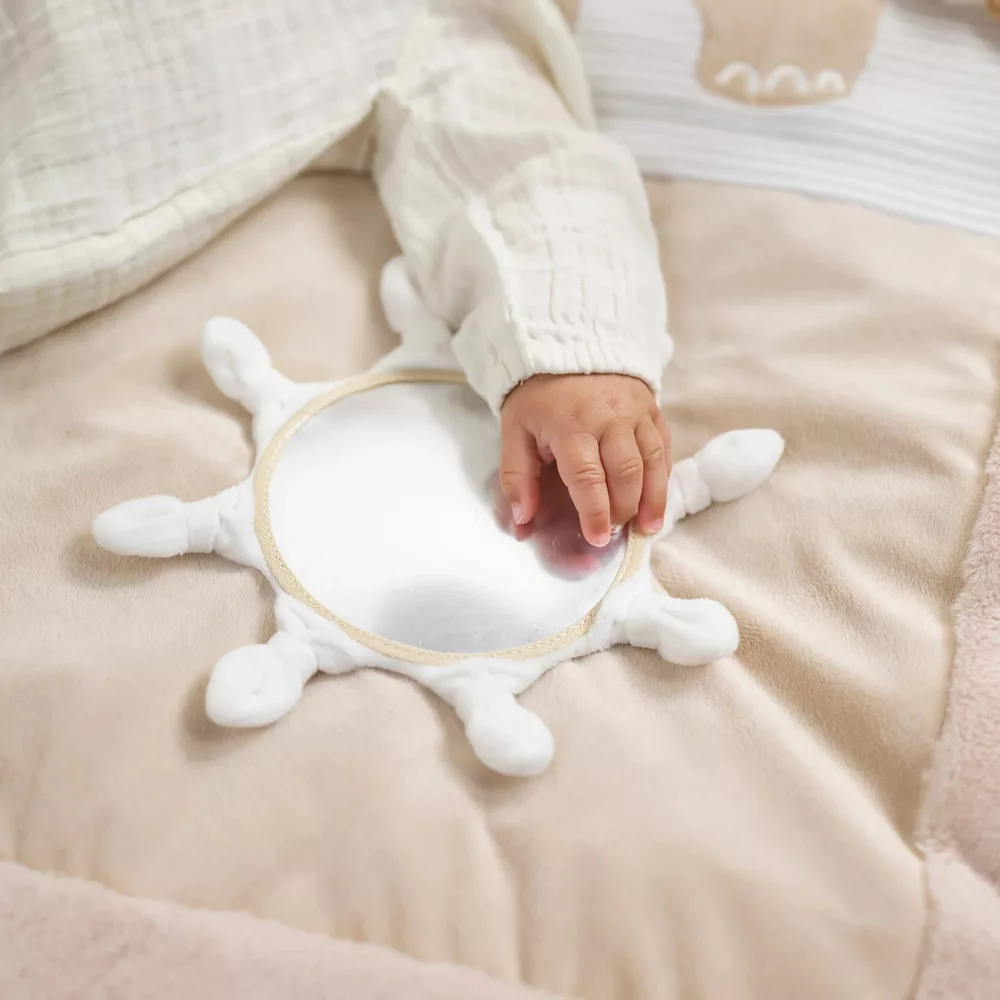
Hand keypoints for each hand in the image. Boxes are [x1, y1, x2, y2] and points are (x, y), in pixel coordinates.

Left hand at [500, 374, 670, 546]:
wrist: (568, 343)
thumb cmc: (538, 396)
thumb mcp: (515, 431)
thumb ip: (517, 477)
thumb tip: (522, 520)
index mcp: (572, 425)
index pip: (588, 478)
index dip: (595, 513)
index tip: (597, 538)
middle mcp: (610, 417)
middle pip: (626, 474)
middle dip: (623, 510)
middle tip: (616, 532)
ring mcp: (636, 411)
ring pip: (652, 462)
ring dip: (653, 499)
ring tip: (649, 527)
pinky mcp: (652, 407)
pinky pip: (663, 446)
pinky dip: (662, 474)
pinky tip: (657, 496)